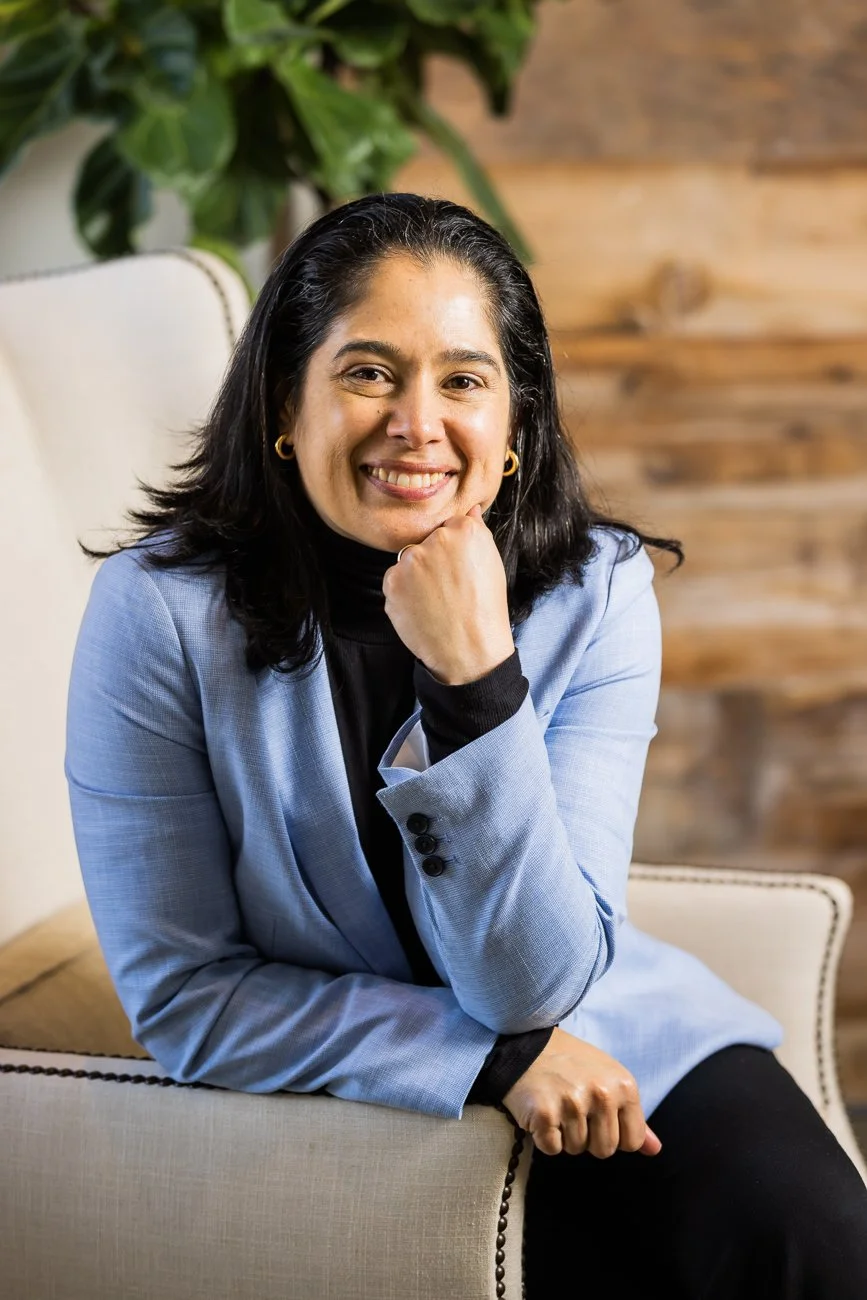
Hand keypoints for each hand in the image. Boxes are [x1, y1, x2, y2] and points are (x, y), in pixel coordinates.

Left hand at [382, 503, 514, 684]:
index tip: (460, 569)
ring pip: (408, 562)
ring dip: (416, 576)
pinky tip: (422, 609)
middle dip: (433, 560)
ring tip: (436, 601)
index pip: (449, 527)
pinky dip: (404, 595)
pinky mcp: (391, 583)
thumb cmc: (485, 609)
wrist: (469, 650)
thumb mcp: (492, 564)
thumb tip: (469, 509)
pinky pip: (395, 582)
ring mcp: (409, 562)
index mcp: (463, 531)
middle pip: (426, 542)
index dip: (454, 550)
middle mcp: (434, 541)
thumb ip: (477, 531)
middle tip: (448, 588)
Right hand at [502, 1027, 662, 1158]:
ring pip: (576, 1150)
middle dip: (587, 1137)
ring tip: (556, 1103)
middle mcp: (602, 1094)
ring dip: (564, 1134)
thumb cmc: (571, 1064)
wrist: (526, 1045)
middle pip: (605, 1150)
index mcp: (624, 1085)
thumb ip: (632, 1116)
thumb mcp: (609, 1080)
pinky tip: (541, 1111)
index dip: (612, 1134)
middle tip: (572, 1106)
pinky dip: (544, 1136)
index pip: (632, 1141)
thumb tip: (655, 1150)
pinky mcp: (545, 1114)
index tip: (596, 1114)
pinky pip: (552, 1148)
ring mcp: (573, 1104)